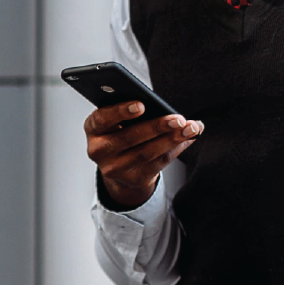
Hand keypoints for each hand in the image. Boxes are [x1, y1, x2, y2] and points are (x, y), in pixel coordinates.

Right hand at [83, 102, 202, 209]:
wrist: (119, 166)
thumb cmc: (121, 131)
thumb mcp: (118, 120)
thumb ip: (133, 110)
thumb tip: (162, 105)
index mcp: (93, 128)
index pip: (102, 119)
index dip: (121, 112)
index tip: (141, 105)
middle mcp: (99, 150)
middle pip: (130, 137)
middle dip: (157, 126)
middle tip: (178, 119)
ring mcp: (114, 168)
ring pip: (146, 153)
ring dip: (172, 139)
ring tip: (190, 128)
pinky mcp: (133, 179)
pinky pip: (158, 163)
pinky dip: (176, 149)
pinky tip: (187, 138)